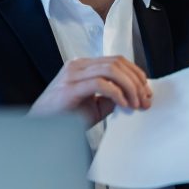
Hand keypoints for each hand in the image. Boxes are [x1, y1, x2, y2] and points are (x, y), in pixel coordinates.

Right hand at [29, 56, 151, 124]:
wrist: (42, 128)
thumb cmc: (65, 116)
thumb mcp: (95, 105)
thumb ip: (112, 96)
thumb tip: (135, 95)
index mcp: (84, 66)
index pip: (117, 61)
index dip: (136, 74)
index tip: (146, 91)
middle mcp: (78, 65)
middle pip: (117, 62)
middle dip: (136, 81)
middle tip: (145, 99)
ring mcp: (73, 74)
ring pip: (112, 70)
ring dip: (129, 87)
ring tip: (135, 103)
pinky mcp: (71, 88)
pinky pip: (101, 83)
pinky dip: (117, 93)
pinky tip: (123, 104)